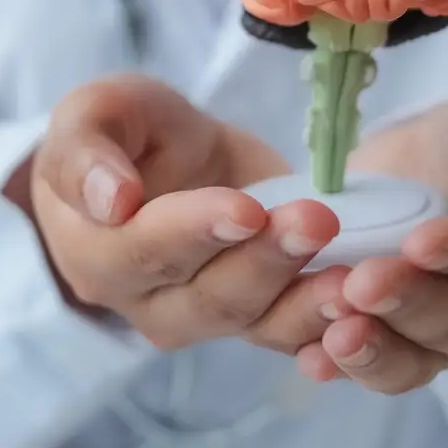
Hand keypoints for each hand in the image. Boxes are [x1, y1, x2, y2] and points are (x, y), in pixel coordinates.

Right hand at [9, 76, 349, 353]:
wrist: (166, 155)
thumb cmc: (120, 131)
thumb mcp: (93, 113)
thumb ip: (85, 150)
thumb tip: (111, 201)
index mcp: (91, 252)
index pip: (141, 252)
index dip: (194, 232)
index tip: (246, 208)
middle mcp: (141, 302)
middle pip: (204, 297)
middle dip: (264, 261)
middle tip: (316, 221)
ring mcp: (198, 318)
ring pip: (251, 322)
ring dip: (304, 301)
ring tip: (351, 274)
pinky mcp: (252, 317)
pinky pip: (288, 334)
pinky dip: (326, 325)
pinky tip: (362, 305)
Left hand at [296, 87, 447, 393]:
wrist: (446, 153)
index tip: (422, 241)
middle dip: (411, 301)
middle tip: (364, 281)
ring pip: (420, 355)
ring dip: (378, 346)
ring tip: (337, 330)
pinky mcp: (407, 342)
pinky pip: (384, 367)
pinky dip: (349, 366)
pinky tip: (315, 358)